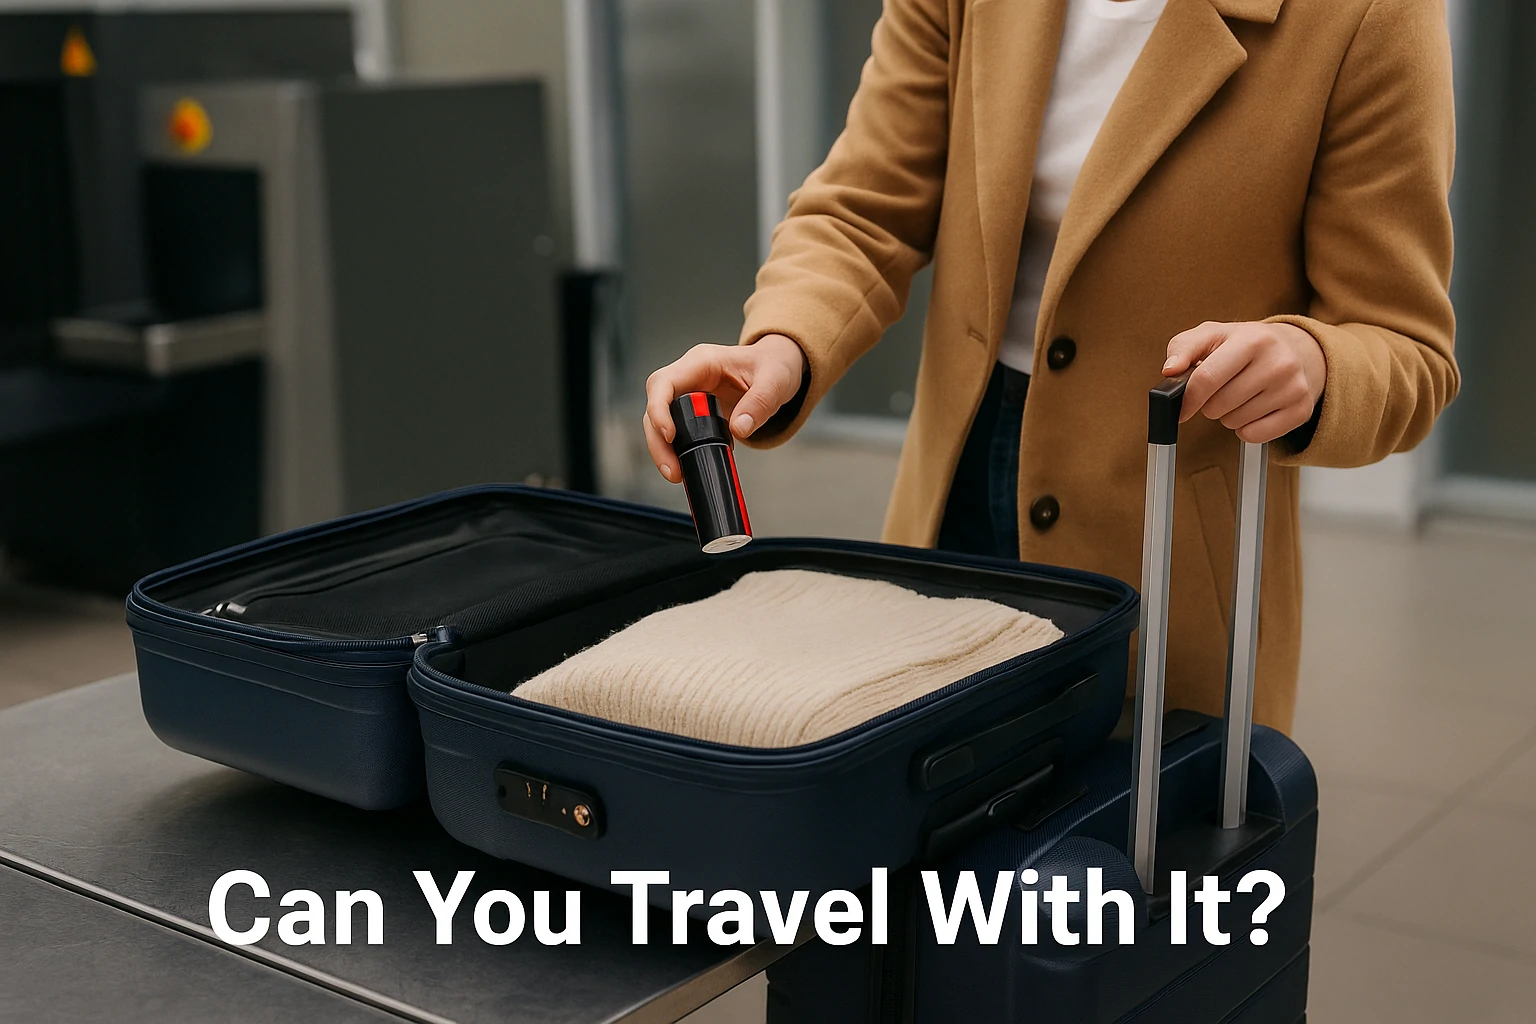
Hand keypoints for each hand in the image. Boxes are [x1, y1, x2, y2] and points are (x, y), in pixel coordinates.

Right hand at [643, 334, 807, 481]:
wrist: (777, 368)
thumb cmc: (774, 366)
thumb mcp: (775, 381)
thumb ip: (759, 404)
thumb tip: (738, 429)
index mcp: (702, 361)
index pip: (664, 383)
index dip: (659, 409)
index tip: (670, 436)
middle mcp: (688, 376)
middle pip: (656, 405)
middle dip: (657, 440)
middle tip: (672, 470)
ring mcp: (688, 393)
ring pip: (660, 420)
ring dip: (663, 449)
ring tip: (677, 475)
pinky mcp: (692, 410)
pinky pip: (676, 430)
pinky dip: (676, 450)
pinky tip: (686, 466)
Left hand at [1163, 321, 1325, 442]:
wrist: (1295, 349)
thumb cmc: (1245, 344)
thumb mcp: (1213, 334)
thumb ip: (1184, 347)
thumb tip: (1170, 370)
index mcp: (1253, 339)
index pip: (1207, 379)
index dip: (1187, 399)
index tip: (1182, 408)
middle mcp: (1278, 363)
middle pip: (1219, 405)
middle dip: (1210, 404)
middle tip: (1221, 390)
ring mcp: (1293, 388)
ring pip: (1235, 422)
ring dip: (1228, 416)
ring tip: (1240, 396)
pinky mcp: (1301, 411)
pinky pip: (1254, 436)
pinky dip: (1246, 429)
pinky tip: (1253, 410)